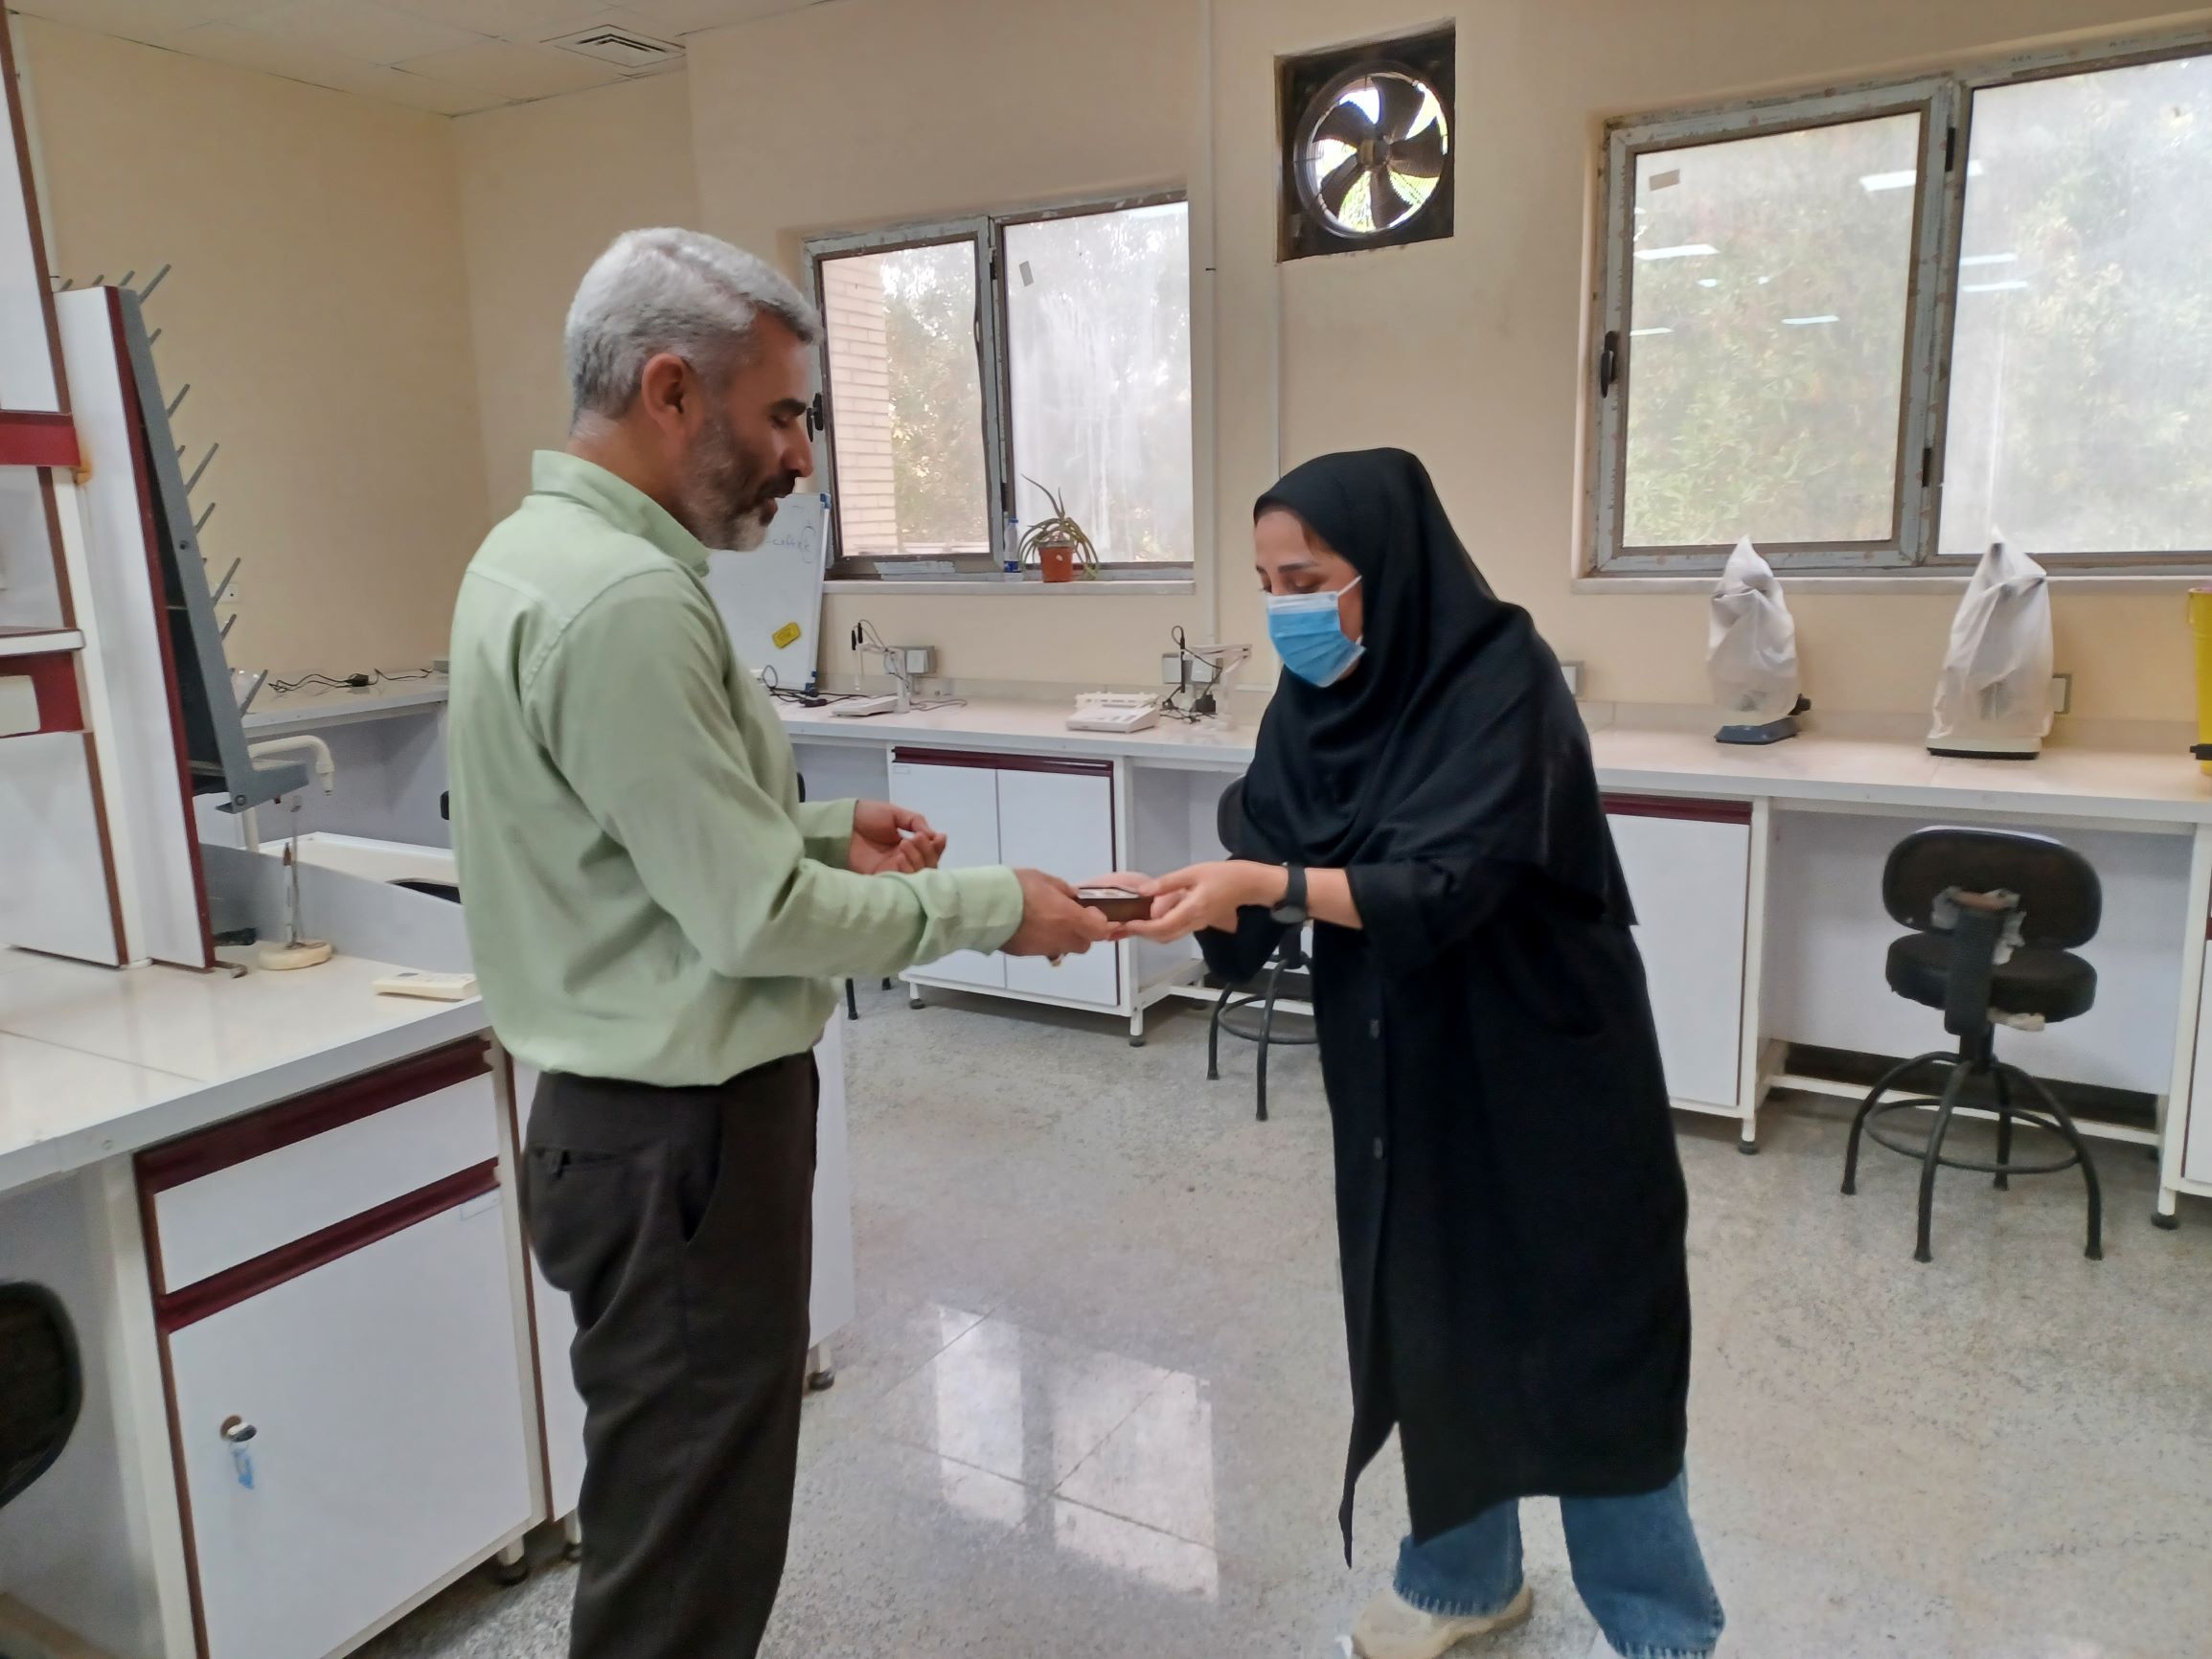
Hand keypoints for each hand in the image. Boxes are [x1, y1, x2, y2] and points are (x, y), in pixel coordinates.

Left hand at [849, 801, 944, 875]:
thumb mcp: (896, 814)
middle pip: (927, 867)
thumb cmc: (867, 816)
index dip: (937, 847)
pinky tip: (900, 857)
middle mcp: (903, 860)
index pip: (930, 853)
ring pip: (917, 876)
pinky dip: (905, 870)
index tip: (938, 837)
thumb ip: (916, 822)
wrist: (843, 822)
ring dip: (917, 859)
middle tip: (916, 838)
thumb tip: (934, 836)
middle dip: (927, 853)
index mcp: (909, 846)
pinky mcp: (880, 878)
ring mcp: (892, 870)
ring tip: (906, 843)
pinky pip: (900, 881)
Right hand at [1002, 869, 1114, 958]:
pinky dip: (1041, 940)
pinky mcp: (1027, 954)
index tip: (1089, 910)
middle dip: (1082, 932)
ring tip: (1046, 921)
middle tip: (1069, 916)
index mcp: (1073, 919)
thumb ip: (1064, 891)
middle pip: (1084, 944)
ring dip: (1061, 937)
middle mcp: (1063, 939)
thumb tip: (1071, 897)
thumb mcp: (1046, 880)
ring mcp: (1045, 949)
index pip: (1101, 930)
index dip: (1099, 922)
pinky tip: (1028, 927)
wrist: (988, 907)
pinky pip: (1042, 948)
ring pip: (1063, 948)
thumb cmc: (1020, 888)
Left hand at [1122, 861, 1285, 943]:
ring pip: (1170, 936)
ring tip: (1134, 922)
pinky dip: (1162, 928)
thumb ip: (1168, 883)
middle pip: (1164, 936)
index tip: (1127, 923)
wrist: (1249, 884)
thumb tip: (1143, 890)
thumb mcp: (1194, 872)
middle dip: (1143, 933)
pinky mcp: (1200, 923)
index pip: (1163, 926)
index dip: (1143, 928)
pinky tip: (1152, 917)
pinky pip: (1178, 930)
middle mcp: (1194, 922)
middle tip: (1124, 925)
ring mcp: (1198, 925)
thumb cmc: (1222, 875)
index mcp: (1192, 909)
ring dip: (1151, 932)